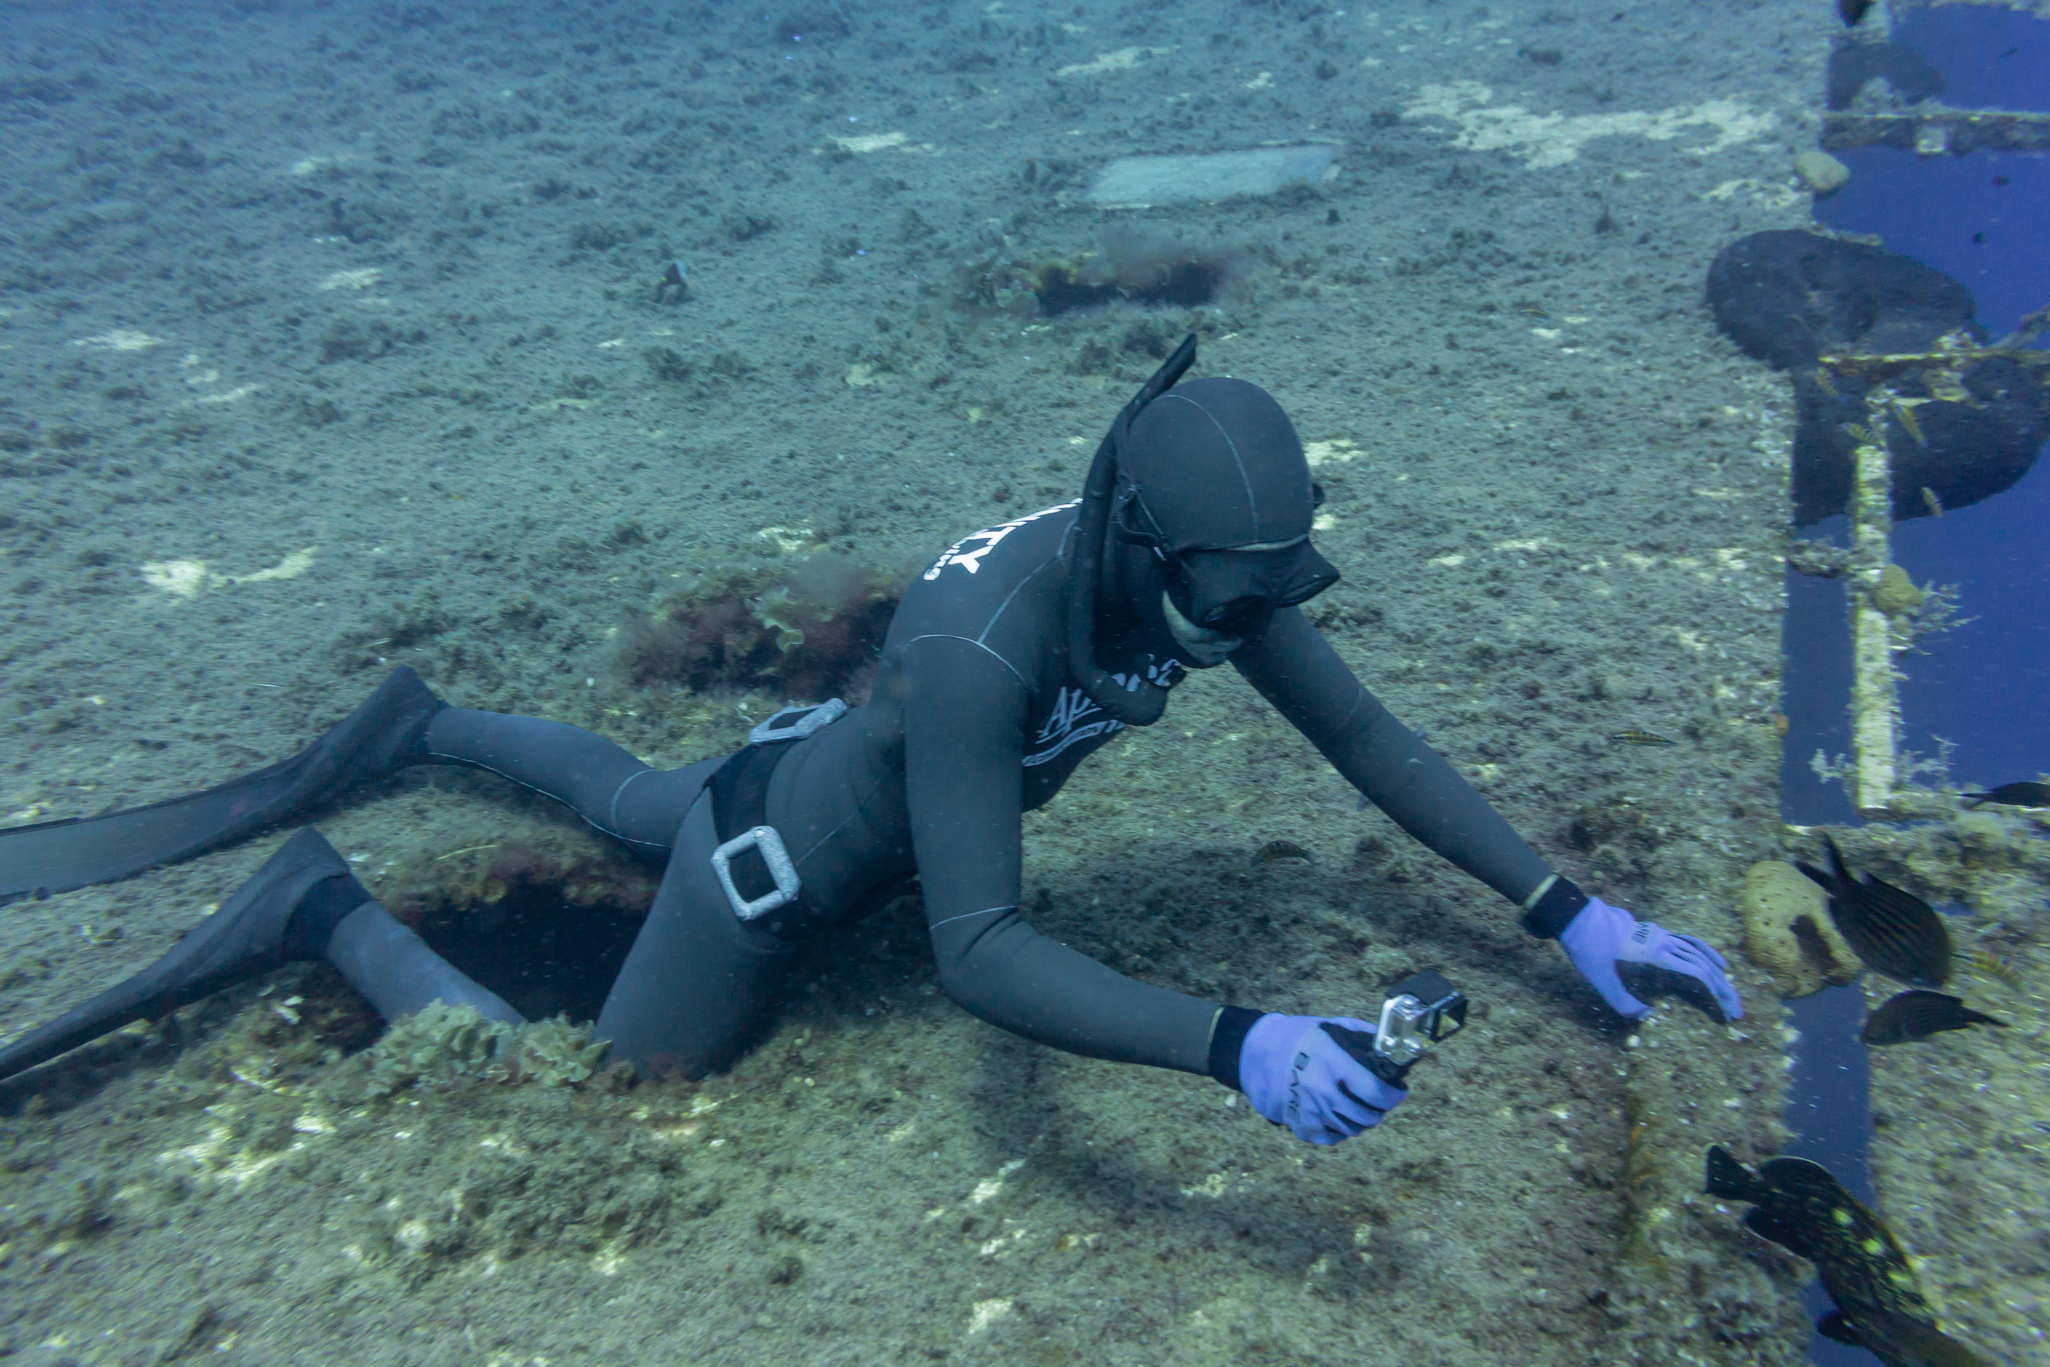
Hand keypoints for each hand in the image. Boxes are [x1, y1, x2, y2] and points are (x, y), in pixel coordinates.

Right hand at [1237, 1013, 1407, 1144]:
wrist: (1254, 1053)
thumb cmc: (1296, 1036)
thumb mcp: (1329, 1026)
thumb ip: (1361, 1034)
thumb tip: (1390, 1044)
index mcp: (1333, 1064)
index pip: (1377, 1093)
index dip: (1395, 1096)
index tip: (1399, 1091)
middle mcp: (1323, 1092)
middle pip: (1368, 1116)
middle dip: (1380, 1110)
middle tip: (1379, 1100)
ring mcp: (1311, 1112)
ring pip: (1352, 1129)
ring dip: (1361, 1120)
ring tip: (1360, 1107)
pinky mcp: (1300, 1126)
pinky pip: (1331, 1138)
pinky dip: (1340, 1130)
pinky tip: (1339, 1116)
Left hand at [1559, 896, 1743, 1020]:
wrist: (1575, 916)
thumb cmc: (1587, 946)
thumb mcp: (1600, 978)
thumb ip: (1622, 1001)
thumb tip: (1647, 1018)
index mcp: (1656, 953)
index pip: (1698, 973)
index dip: (1716, 993)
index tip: (1728, 1011)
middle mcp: (1665, 941)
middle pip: (1704, 965)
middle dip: (1724, 989)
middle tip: (1737, 1012)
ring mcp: (1662, 934)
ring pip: (1700, 953)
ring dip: (1718, 973)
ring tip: (1731, 992)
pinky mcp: (1656, 932)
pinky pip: (1689, 941)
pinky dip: (1706, 952)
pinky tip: (1715, 962)